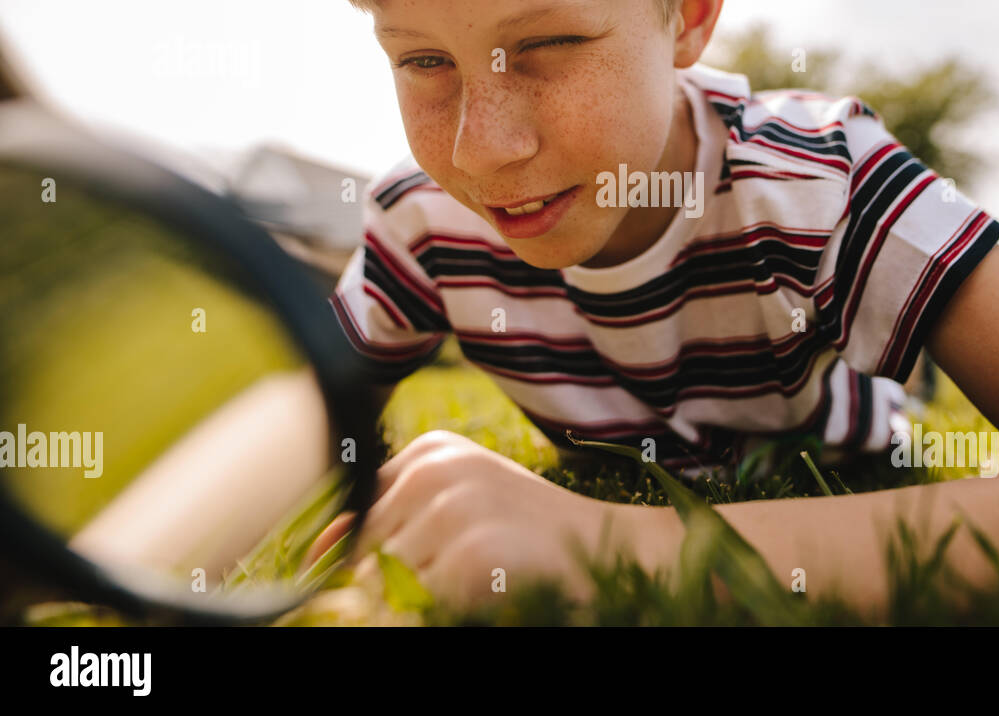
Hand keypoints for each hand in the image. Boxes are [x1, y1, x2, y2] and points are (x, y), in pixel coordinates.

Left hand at [307, 430, 671, 612]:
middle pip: (365, 559)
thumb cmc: (530, 534)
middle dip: (398, 584)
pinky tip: (495, 589)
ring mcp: (451, 511)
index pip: (353, 518)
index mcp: (428, 453)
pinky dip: (452, 613)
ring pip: (388, 590)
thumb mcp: (459, 507)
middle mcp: (432, 473)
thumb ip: (393, 522)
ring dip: (426, 600)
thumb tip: (317, 555)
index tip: (401, 571)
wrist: (615, 545)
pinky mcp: (470, 556)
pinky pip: (422, 610)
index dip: (356, 560)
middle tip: (467, 571)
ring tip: (482, 577)